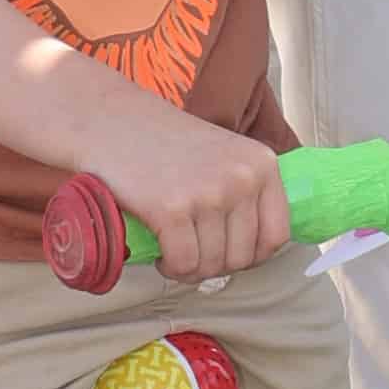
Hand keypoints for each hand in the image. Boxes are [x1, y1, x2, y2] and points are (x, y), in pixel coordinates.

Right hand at [67, 88, 290, 289]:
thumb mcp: (223, 155)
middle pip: (242, 257)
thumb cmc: (164, 141)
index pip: (276, 235)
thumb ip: (245, 192)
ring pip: (212, 265)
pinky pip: (183, 264)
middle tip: (191, 250)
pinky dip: (170, 266)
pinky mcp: (173, 210)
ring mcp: (209, 194)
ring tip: (173, 248)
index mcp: (262, 164)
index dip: (250, 255)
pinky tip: (160, 251)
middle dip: (214, 264)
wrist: (112, 120)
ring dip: (190, 267)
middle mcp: (242, 178)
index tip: (226, 252)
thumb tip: (255, 248)